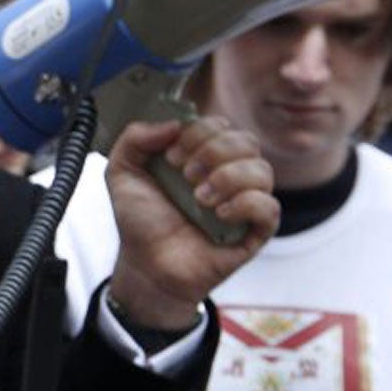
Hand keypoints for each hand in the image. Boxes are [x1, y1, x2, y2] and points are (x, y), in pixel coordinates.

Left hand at [105, 116, 277, 328]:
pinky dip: (246, 204)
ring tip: (200, 198)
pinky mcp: (254, 232)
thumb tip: (175, 123)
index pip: (219, 125)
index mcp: (201, 157)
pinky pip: (270, 207)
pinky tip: (220, 214)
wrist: (146, 267)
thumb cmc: (140, 223)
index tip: (171, 157)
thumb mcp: (121, 173)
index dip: (198, 133)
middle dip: (214, 151)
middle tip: (186, 175)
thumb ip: (135, 137)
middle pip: (246, 141)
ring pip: (263, 170)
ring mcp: (244, 203)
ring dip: (229, 176)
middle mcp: (227, 174)